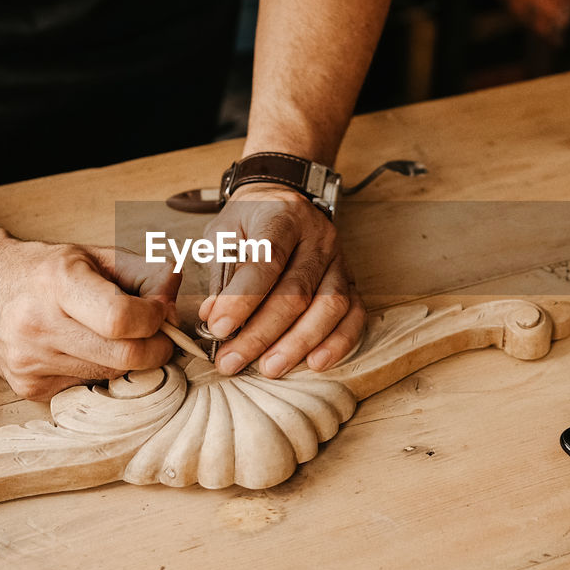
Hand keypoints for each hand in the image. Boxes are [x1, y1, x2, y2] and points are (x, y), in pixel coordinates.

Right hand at [0, 240, 178, 399]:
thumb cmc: (45, 269)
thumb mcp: (95, 255)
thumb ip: (145, 273)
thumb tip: (174, 301)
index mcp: (57, 283)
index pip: (121, 319)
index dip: (154, 319)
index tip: (159, 311)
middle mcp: (37, 325)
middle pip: (123, 357)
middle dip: (155, 348)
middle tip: (157, 334)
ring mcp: (29, 361)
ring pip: (110, 376)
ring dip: (127, 360)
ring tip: (115, 337)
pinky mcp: (28, 387)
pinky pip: (87, 386)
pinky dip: (99, 371)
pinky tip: (83, 349)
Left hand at [198, 184, 365, 376]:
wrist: (284, 201)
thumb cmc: (249, 221)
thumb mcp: (225, 232)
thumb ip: (221, 272)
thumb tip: (214, 316)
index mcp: (282, 216)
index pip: (267, 260)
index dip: (243, 299)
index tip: (218, 329)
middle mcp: (318, 237)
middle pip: (297, 291)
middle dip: (262, 332)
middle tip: (232, 360)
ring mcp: (339, 259)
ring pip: (329, 306)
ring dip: (298, 343)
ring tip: (270, 368)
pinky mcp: (350, 280)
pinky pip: (354, 314)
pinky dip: (338, 342)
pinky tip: (316, 363)